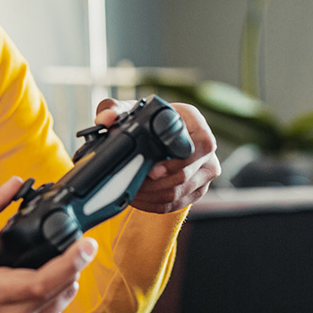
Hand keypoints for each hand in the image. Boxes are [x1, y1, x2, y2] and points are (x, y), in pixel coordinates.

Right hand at [0, 176, 96, 312]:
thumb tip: (12, 185)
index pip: (44, 280)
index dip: (71, 261)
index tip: (88, 244)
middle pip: (63, 287)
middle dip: (71, 263)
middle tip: (68, 247)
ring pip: (65, 300)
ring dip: (64, 280)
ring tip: (44, 268)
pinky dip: (55, 298)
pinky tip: (36, 292)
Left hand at [94, 98, 219, 213]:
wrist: (154, 136)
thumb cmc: (146, 121)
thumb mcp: (128, 111)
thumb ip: (112, 109)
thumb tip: (106, 118)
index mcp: (194, 121)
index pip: (201, 144)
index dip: (177, 161)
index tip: (152, 170)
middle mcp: (205, 146)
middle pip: (187, 175)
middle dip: (157, 184)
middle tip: (135, 184)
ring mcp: (204, 170)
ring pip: (181, 193)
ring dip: (153, 196)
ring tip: (132, 192)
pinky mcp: (197, 188)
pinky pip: (177, 203)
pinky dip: (155, 204)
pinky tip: (139, 199)